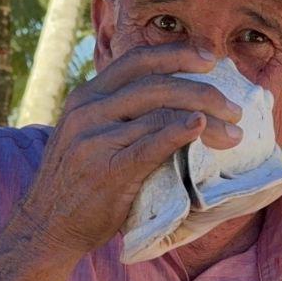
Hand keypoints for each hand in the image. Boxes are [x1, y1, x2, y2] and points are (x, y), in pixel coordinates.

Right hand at [21, 44, 243, 255]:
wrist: (47, 226)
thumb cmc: (77, 185)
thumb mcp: (88, 136)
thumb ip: (118, 116)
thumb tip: (170, 105)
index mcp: (86, 97)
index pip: (137, 61)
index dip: (177, 54)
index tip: (211, 58)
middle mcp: (88, 110)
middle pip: (156, 84)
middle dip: (203, 90)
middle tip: (234, 107)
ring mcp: (96, 138)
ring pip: (160, 112)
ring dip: (206, 117)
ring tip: (233, 133)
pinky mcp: (108, 168)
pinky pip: (151, 143)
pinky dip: (180, 132)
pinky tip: (202, 127)